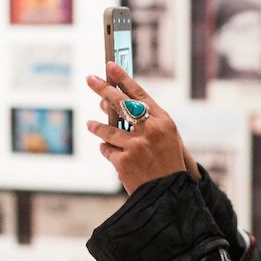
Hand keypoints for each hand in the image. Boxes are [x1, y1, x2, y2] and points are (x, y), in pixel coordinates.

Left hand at [86, 62, 188, 194]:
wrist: (170, 194)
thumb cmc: (168, 163)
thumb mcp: (166, 138)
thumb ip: (144, 122)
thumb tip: (111, 105)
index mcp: (164, 121)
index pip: (140, 94)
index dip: (123, 78)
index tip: (110, 66)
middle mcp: (150, 130)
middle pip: (121, 103)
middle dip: (103, 89)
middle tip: (90, 79)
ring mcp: (136, 146)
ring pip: (108, 129)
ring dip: (97, 126)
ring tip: (90, 124)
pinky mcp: (124, 161)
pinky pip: (107, 149)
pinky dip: (106, 149)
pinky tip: (109, 151)